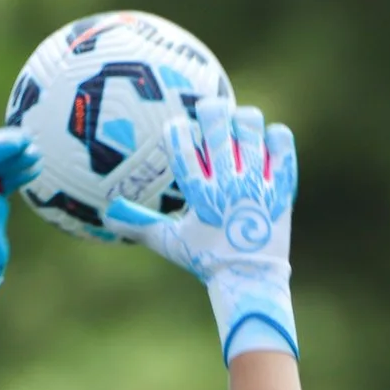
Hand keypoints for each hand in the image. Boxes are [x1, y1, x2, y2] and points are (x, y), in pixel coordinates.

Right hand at [103, 98, 297, 362]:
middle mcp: (226, 183)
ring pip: (250, 125)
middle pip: (216, 124)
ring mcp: (256, 182)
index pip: (181, 146)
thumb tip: (108, 215)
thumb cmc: (207, 259)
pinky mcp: (280, 185)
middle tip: (210, 113)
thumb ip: (139, 224)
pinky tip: (266, 141)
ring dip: (243, 118)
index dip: (177, 130)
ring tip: (239, 124)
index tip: (178, 130)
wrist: (251, 279)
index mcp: (198, 194)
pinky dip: (275, 135)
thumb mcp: (170, 242)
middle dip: (210, 110)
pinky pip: (281, 143)